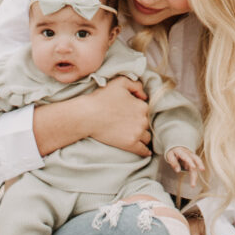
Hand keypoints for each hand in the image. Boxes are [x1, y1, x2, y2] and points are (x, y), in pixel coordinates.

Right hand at [33, 74, 151, 159]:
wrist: (88, 115)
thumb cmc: (102, 98)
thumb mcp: (120, 82)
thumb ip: (136, 85)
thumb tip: (144, 96)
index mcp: (142, 106)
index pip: (145, 110)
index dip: (138, 111)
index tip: (130, 113)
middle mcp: (143, 120)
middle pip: (146, 124)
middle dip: (140, 123)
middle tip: (129, 124)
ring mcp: (137, 133)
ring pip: (146, 137)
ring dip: (142, 136)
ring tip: (135, 136)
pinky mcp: (130, 144)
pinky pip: (143, 150)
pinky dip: (145, 151)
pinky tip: (146, 152)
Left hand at [163, 146, 205, 185]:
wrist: (176, 147)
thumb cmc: (173, 152)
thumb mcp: (170, 155)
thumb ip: (173, 162)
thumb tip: (178, 171)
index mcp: (182, 152)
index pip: (187, 157)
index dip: (191, 162)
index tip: (194, 167)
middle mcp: (189, 154)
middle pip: (196, 160)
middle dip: (199, 166)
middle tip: (201, 173)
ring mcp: (192, 158)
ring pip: (196, 166)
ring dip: (195, 175)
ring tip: (193, 184)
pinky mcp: (192, 162)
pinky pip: (194, 169)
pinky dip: (193, 175)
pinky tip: (192, 181)